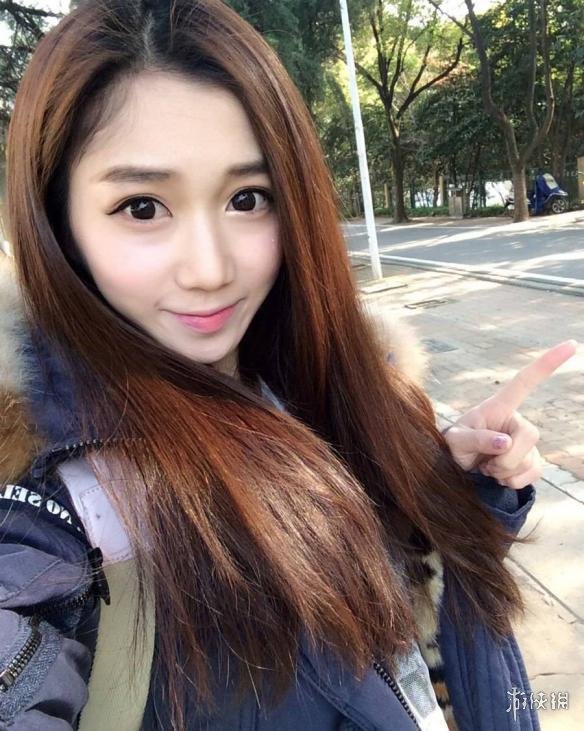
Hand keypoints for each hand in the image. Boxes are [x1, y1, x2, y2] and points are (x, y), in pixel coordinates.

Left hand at [442, 340, 577, 489]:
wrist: (455, 469)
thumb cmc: (453, 447)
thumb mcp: (455, 441)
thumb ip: (475, 439)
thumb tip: (504, 443)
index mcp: (498, 406)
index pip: (525, 381)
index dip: (548, 363)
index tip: (571, 344)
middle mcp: (515, 421)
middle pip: (531, 434)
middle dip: (507, 456)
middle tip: (484, 464)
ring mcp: (524, 443)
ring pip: (531, 459)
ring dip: (505, 472)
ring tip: (485, 468)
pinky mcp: (529, 462)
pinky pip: (533, 474)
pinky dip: (514, 482)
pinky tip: (498, 478)